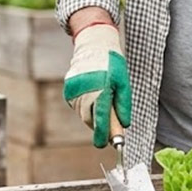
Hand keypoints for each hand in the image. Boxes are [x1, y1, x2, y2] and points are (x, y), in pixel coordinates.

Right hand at [62, 23, 131, 147]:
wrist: (93, 45)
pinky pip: (78, 107)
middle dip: (100, 126)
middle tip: (110, 128)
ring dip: (93, 116)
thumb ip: (123, 105)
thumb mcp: (123, 83)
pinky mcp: (68, 90)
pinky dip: (86, 107)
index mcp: (101, 89)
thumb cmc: (112, 65)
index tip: (104, 145)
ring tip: (102, 101)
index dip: (103, 134)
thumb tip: (123, 126)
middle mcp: (84, 91)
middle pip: (91, 119)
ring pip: (83, 114)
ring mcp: (74, 91)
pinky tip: (93, 95)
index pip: (101, 118)